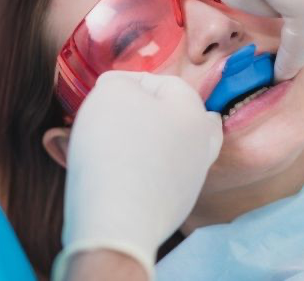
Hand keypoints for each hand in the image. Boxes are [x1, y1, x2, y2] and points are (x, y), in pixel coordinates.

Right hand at [53, 71, 221, 279]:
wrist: (116, 221)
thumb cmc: (114, 147)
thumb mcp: (111, 93)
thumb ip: (119, 81)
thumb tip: (120, 88)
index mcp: (193, 113)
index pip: (164, 82)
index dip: (129, 81)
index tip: (102, 92)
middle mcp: (201, 146)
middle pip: (179, 117)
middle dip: (149, 112)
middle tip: (118, 116)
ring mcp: (190, 180)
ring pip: (171, 148)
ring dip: (146, 141)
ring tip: (115, 143)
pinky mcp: (174, 207)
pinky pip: (158, 177)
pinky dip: (142, 170)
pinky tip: (118, 172)